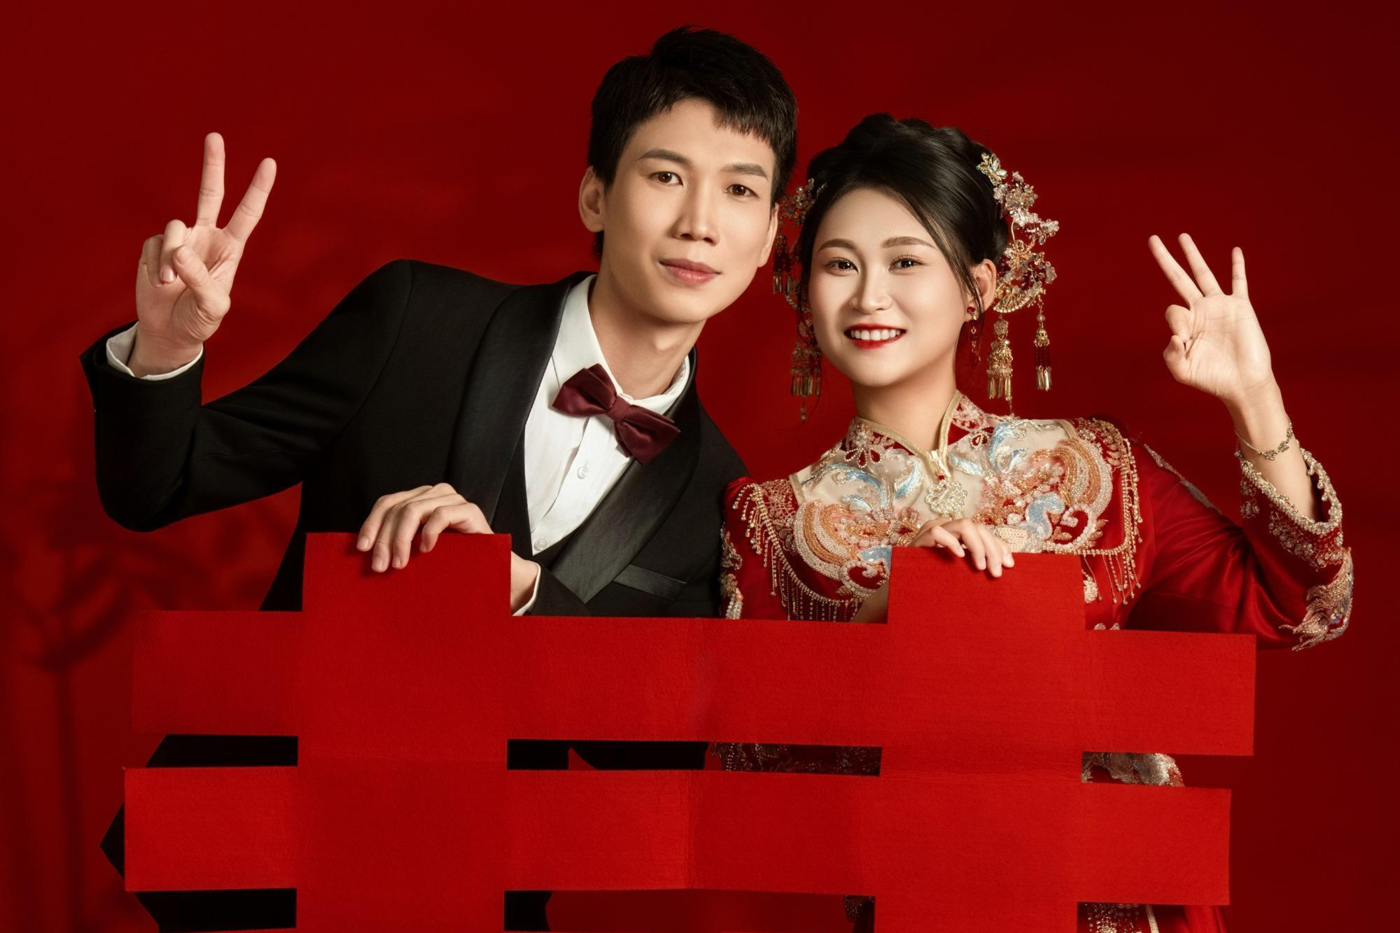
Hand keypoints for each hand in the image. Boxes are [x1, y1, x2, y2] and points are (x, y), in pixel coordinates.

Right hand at [131, 132, 275, 374]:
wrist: (169, 331)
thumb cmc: (199, 321)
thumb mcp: (212, 307)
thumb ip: (199, 279)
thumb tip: (179, 251)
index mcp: (230, 249)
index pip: (247, 214)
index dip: (258, 189)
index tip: (270, 163)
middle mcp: (206, 237)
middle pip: (210, 193)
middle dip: (212, 165)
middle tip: (215, 135)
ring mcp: (180, 240)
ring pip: (174, 228)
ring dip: (170, 256)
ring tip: (169, 283)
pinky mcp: (154, 246)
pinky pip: (153, 244)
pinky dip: (155, 264)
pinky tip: (159, 282)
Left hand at [357, 483, 539, 611]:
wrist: (490, 567)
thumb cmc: (451, 559)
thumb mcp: (417, 549)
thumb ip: (398, 542)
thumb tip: (365, 552)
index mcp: (418, 499)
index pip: (387, 503)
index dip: (372, 523)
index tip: (362, 548)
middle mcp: (433, 493)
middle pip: (397, 508)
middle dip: (384, 538)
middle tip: (380, 566)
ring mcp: (452, 499)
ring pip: (413, 510)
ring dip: (401, 540)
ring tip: (399, 564)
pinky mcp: (468, 509)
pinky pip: (440, 515)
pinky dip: (429, 533)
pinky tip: (425, 550)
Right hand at [851, 518, 1014, 622]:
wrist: (904, 598)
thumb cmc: (935, 587)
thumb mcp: (962, 575)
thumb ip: (978, 565)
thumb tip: (1009, 565)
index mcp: (957, 534)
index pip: (985, 531)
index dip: (1000, 546)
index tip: (1010, 565)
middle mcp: (946, 527)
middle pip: (978, 527)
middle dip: (992, 549)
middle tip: (997, 573)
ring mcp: (931, 531)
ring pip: (963, 524)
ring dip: (978, 546)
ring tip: (980, 568)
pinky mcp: (918, 541)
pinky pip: (937, 533)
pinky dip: (951, 543)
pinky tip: (959, 558)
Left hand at [1148, 233, 1275, 404]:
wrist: (1243, 383)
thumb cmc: (1212, 379)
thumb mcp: (1183, 371)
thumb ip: (1171, 355)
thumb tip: (1175, 335)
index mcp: (1185, 325)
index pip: (1172, 310)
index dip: (1176, 321)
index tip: (1183, 338)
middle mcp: (1200, 311)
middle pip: (1179, 278)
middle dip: (1166, 259)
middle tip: (1152, 239)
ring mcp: (1220, 307)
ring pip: (1204, 274)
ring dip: (1193, 255)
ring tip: (1182, 237)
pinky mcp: (1240, 307)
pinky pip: (1238, 282)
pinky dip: (1237, 267)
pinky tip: (1235, 251)